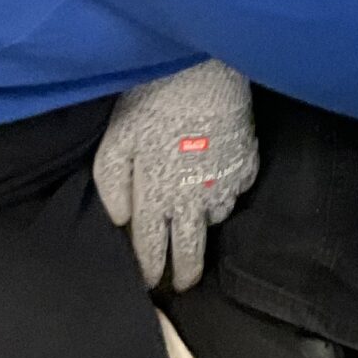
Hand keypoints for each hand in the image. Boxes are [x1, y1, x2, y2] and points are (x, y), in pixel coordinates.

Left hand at [93, 60, 258, 290]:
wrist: (204, 72)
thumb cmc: (152, 103)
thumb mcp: (115, 141)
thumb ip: (111, 185)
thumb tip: (120, 220)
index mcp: (157, 198)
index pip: (152, 247)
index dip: (150, 269)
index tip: (150, 284)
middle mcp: (193, 200)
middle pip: (190, 247)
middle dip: (185, 271)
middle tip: (184, 285)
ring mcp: (224, 182)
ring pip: (217, 219)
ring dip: (206, 229)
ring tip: (200, 232)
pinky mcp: (246, 161)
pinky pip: (239, 188)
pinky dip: (230, 194)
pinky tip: (223, 189)